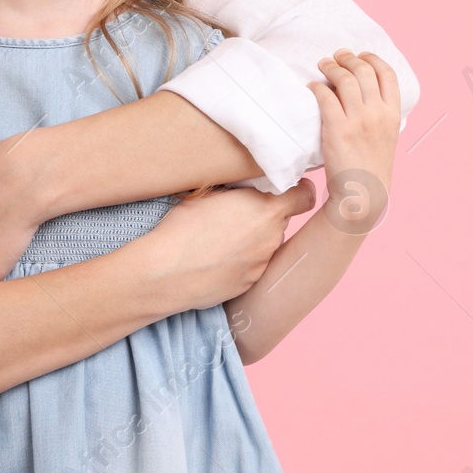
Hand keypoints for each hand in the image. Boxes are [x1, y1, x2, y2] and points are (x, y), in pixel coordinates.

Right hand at [143, 180, 317, 308]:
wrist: (166, 273)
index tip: (286, 189)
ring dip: (252, 238)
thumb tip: (249, 188)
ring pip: (266, 243)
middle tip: (237, 213)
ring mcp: (262, 264)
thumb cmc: (184, 227)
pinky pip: (253, 265)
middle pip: (280, 220)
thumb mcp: (211, 193)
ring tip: (221, 238)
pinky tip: (217, 258)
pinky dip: (241, 260)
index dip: (297, 190)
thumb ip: (241, 190)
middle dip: (264, 215)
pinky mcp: (249, 284)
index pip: (305, 195)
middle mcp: (271, 238)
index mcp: (266, 210)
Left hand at [311, 49, 401, 232]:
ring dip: (331, 67)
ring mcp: (358, 121)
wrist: (363, 193)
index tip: (361, 54)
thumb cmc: (371, 164)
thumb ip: (381, 112)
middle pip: (363, 70)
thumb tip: (364, 88)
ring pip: (344, 79)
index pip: (387, 74)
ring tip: (323, 65)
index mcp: (392, 114)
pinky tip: (312, 87)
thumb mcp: (387, 135)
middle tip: (336, 57)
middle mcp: (378, 113)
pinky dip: (317, 87)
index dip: (373, 58)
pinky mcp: (338, 129)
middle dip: (348, 58)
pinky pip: (325, 97)